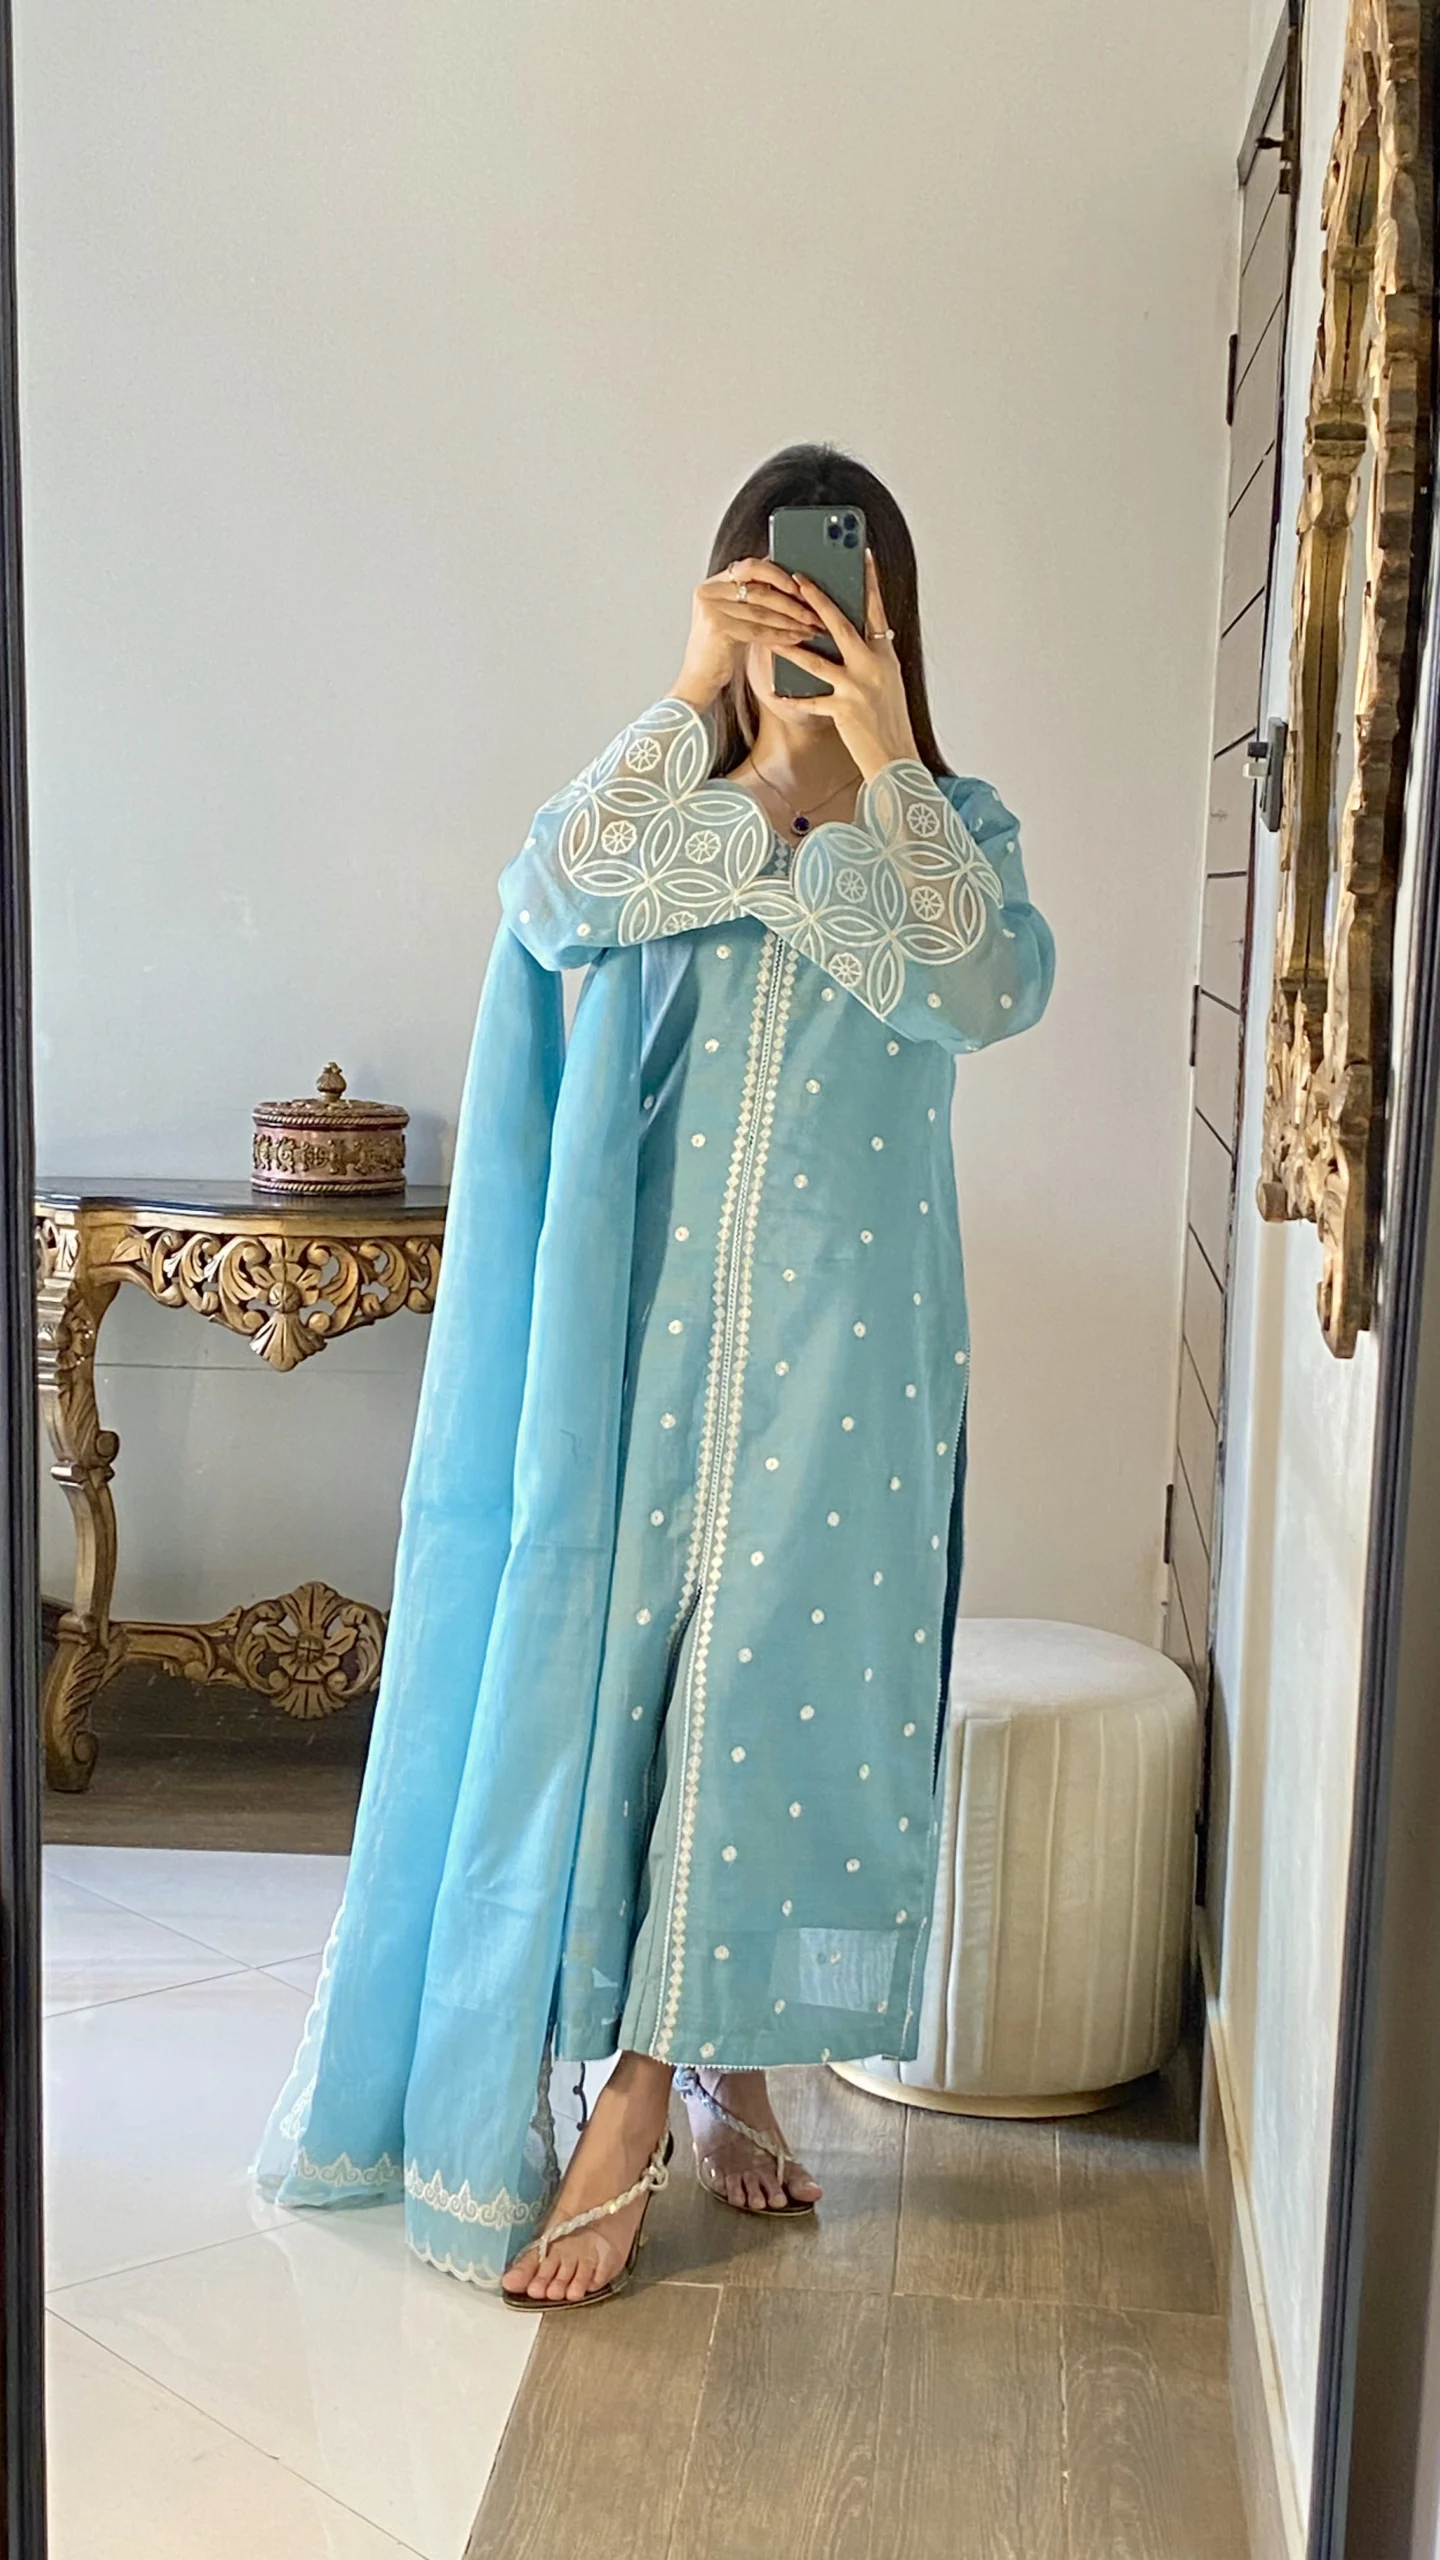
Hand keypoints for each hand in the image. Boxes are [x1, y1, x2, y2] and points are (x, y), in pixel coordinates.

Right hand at [671, 559, 823, 711]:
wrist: (699, 680)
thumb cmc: (720, 650)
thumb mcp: (733, 617)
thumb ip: (750, 597)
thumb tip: (788, 580)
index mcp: (713, 583)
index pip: (751, 567)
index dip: (778, 575)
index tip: (801, 586)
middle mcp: (709, 591)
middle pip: (759, 589)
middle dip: (791, 602)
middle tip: (813, 612)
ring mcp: (711, 608)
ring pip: (762, 611)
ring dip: (791, 620)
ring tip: (810, 627)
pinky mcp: (717, 627)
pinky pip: (758, 630)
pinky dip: (780, 635)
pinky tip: (796, 639)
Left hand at [780, 552, 918, 779]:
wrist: (897, 758)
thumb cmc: (890, 722)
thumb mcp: (887, 682)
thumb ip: (872, 657)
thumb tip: (856, 636)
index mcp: (886, 654)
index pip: (876, 610)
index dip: (868, 581)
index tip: (860, 555)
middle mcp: (873, 665)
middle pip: (842, 625)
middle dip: (818, 600)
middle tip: (798, 579)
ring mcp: (858, 687)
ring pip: (818, 660)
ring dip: (792, 646)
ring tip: (771, 633)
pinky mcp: (844, 709)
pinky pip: (811, 700)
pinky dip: (793, 697)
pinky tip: (776, 690)